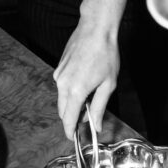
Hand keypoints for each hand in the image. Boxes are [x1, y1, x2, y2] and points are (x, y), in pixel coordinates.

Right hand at [54, 16, 119, 139]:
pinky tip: (85, 81)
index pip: (68, 119)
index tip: (73, 137)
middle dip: (73, 117)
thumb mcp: (108, 85)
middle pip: (63, 110)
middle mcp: (62, 84)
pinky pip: (62, 86)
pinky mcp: (59, 68)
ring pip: (62, 98)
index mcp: (75, 91)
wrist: (95, 29)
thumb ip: (100, 108)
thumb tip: (96, 126)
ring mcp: (59, 75)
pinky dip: (71, 90)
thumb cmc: (105, 55)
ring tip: (91, 94)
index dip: (70, 131)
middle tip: (89, 116)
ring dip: (72, 102)